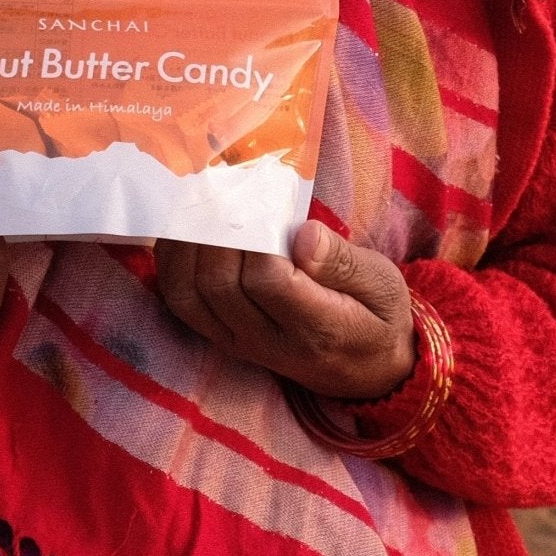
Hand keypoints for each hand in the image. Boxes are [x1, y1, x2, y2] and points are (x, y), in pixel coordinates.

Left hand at [154, 220, 414, 401]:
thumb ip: (344, 262)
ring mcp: (241, 343)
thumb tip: (303, 234)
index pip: (268, 281)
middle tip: (220, 184)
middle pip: (220, 285)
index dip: (256, 238)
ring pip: (191, 295)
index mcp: (318, 329)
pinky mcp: (223, 339)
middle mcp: (270, 342)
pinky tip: (183, 229)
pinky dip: (173, 263)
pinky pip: (182, 303)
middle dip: (214, 231)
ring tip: (198, 200)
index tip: (260, 197)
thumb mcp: (382, 286)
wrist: (369, 371)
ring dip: (186, 243)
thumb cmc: (376, 315)